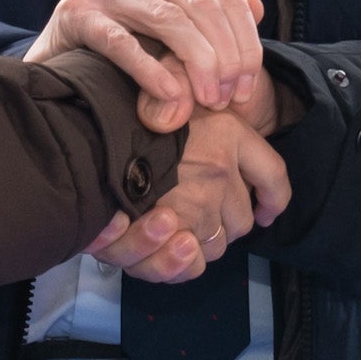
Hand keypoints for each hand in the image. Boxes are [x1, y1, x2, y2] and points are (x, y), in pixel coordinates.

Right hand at [29, 0, 265, 132]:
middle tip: (229, 99)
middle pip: (201, 7)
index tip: (246, 87)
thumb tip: (255, 6)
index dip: (244, 43)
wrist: (56, 67)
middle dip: (225, 56)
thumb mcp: (169, 34)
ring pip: (169, 20)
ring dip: (197, 64)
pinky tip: (170, 95)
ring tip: (208, 101)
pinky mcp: (75, 13)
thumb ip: (210, 20)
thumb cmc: (120, 55)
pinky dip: (150, 70)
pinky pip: (122, 41)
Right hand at [86, 111, 291, 281]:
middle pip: (242, 220)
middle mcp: (221, 171)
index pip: (273, 177)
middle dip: (220, 222)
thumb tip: (235, 173)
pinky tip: (161, 245)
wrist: (87, 133)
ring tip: (164, 225)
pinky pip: (190, 265)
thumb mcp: (173, 95)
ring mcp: (198, 205)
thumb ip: (201, 119)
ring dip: (194, 243)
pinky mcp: (171, 234)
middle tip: (188, 209)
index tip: (266, 211)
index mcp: (229, 134)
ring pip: (215, 245)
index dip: (273, 198)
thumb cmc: (128, 116)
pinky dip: (178, 262)